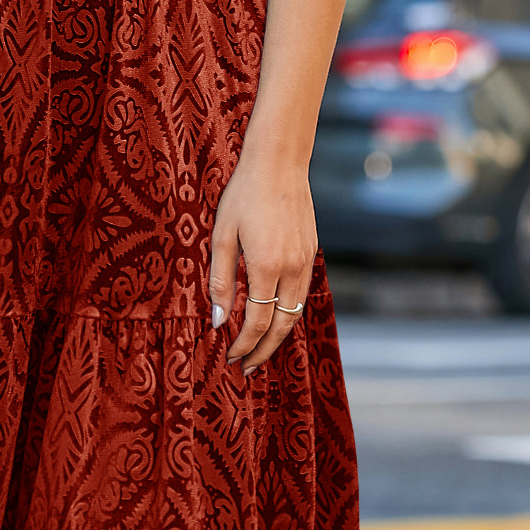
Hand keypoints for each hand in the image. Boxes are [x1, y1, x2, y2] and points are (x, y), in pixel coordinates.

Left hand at [209, 136, 317, 373]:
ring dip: (279, 336)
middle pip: (281, 327)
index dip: (243, 344)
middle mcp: (292, 269)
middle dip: (263, 351)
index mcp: (266, 267)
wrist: (280, 161)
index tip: (230, 357)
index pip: (256, 322)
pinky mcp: (312, 252)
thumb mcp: (222, 234)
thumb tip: (217, 320)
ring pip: (296, 313)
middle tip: (247, 368)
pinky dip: (290, 313)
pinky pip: (302, 293)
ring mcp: (306, 261)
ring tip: (260, 350)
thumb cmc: (244, 194)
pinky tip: (276, 316)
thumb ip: (220, 279)